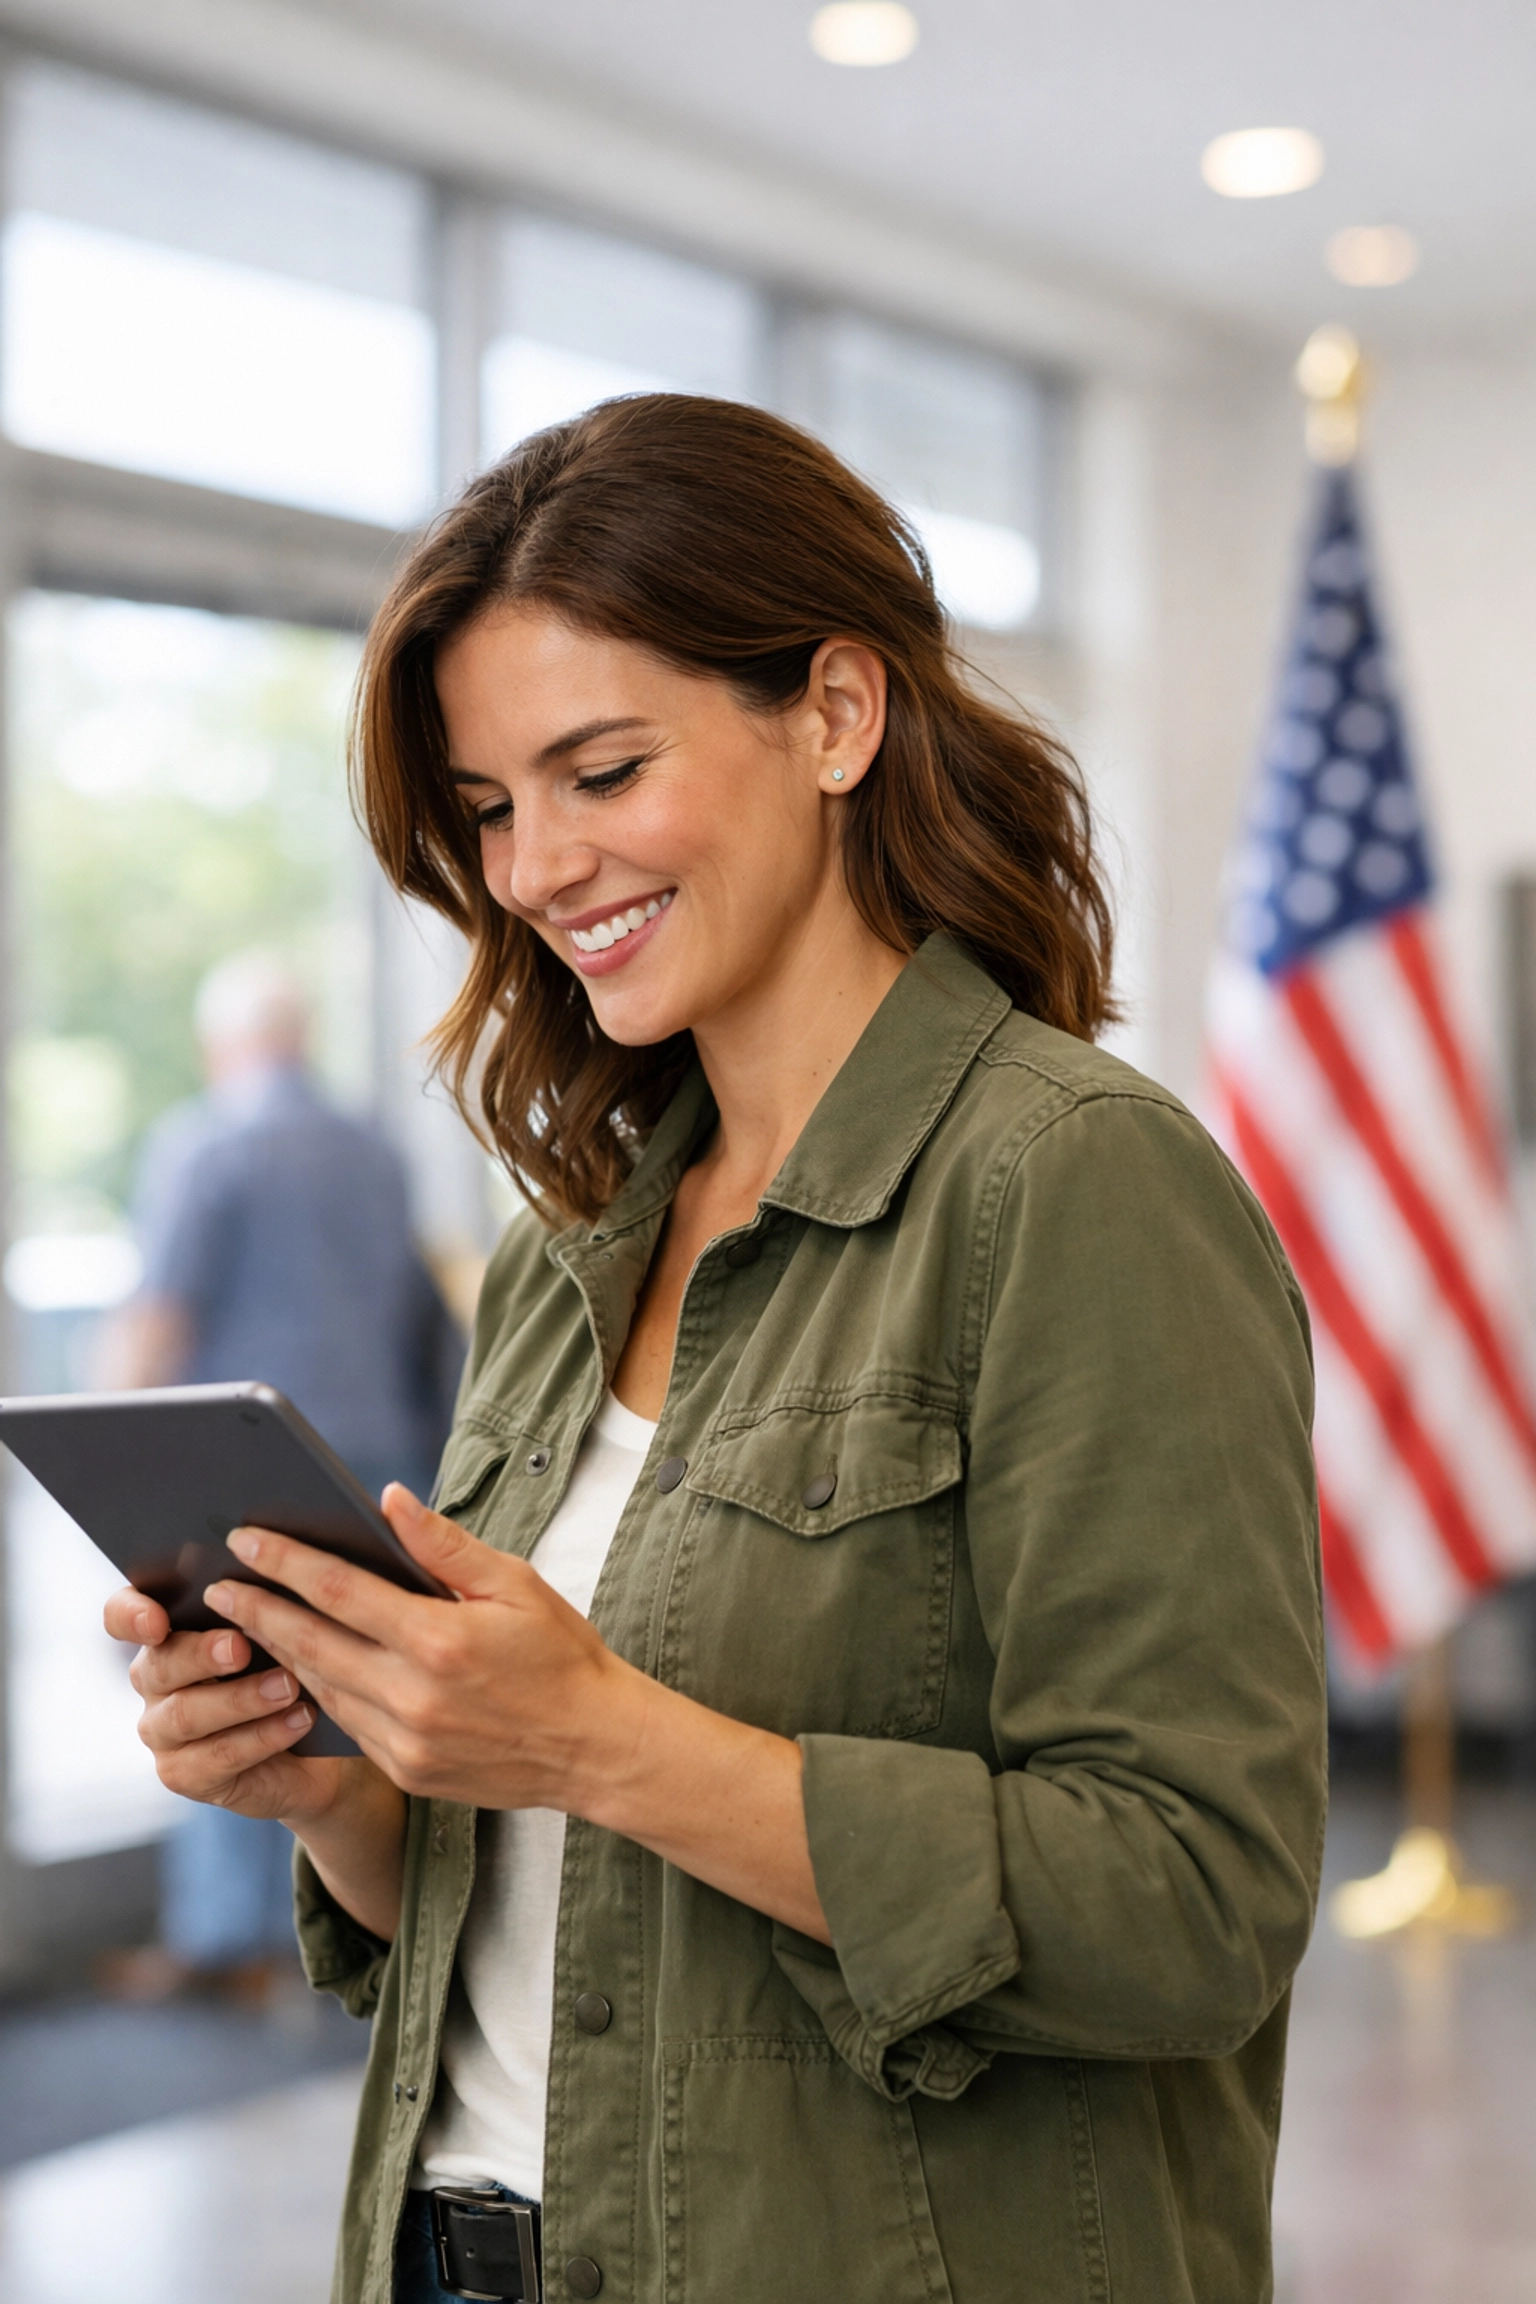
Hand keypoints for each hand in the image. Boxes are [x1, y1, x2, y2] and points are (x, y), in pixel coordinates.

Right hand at [104, 1586, 408, 1940]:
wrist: (320, 1743)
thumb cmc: (300, 1664)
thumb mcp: (287, 1624)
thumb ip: (267, 1593)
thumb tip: (279, 1551)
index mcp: (166, 1631)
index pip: (124, 1615)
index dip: (131, 1615)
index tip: (157, 1619)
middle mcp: (154, 1680)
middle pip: (157, 1665)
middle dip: (201, 1654)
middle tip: (241, 1646)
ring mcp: (164, 1731)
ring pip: (185, 1715)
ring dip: (240, 1699)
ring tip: (289, 1686)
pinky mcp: (186, 1774)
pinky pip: (215, 1758)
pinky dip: (261, 1737)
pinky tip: (299, 1720)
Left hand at [204, 1485, 830, 1941]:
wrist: (595, 1747)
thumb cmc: (561, 1654)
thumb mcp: (516, 1584)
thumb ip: (445, 1545)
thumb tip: (389, 1500)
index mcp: (440, 1639)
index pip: (339, 1590)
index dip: (285, 1562)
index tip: (245, 1540)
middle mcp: (415, 1695)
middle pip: (312, 1643)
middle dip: (259, 1611)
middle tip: (218, 1587)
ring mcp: (406, 1741)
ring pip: (321, 1688)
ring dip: (279, 1653)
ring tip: (246, 1623)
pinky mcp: (406, 1771)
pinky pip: (346, 1723)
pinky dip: (317, 1692)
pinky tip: (300, 1668)